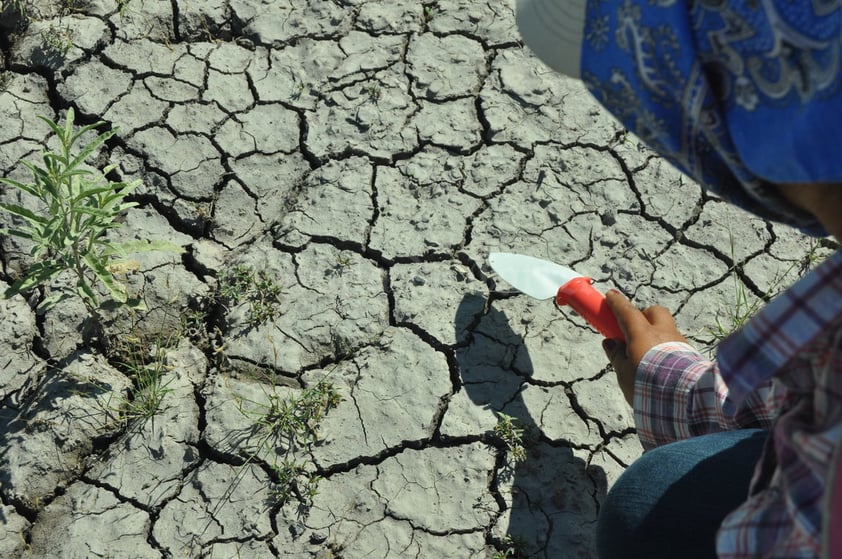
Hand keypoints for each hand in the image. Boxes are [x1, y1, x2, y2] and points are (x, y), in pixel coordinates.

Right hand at [602, 290, 687, 405]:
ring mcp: (679, 343)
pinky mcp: (690, 356)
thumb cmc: (647, 385)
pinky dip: (666, 350)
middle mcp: (663, 333)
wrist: (684, 400)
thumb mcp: (624, 373)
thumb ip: (617, 356)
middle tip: (633, 330)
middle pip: (655, 312)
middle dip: (644, 315)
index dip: (617, 303)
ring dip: (656, 336)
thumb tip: (611, 343)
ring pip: (667, 330)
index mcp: (642, 334)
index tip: (610, 295)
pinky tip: (661, 366)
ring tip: (647, 356)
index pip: (627, 312)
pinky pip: (675, 346)